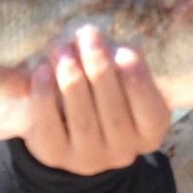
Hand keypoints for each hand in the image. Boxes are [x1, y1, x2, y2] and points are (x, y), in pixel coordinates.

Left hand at [22, 25, 169, 175]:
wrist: (67, 126)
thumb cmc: (101, 90)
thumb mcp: (120, 78)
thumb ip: (119, 60)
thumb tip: (111, 41)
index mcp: (149, 131)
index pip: (150, 111)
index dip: (138, 81)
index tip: (125, 51)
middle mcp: (123, 151)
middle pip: (113, 112)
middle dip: (99, 68)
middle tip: (88, 35)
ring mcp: (88, 158)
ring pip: (82, 119)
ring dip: (71, 78)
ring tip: (61, 47)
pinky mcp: (54, 155)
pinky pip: (49, 126)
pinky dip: (44, 96)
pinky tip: (42, 70)